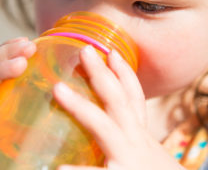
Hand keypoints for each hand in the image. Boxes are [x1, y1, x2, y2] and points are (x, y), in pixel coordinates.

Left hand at [52, 46, 183, 169]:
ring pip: (104, 128)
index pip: (134, 100)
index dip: (124, 73)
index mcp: (141, 138)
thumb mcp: (149, 158)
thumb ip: (131, 141)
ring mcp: (129, 161)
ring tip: (57, 90)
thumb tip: (111, 133)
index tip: (112, 52)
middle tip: (85, 49)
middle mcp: (138, 144)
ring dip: (81, 107)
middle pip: (119, 101)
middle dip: (101, 74)